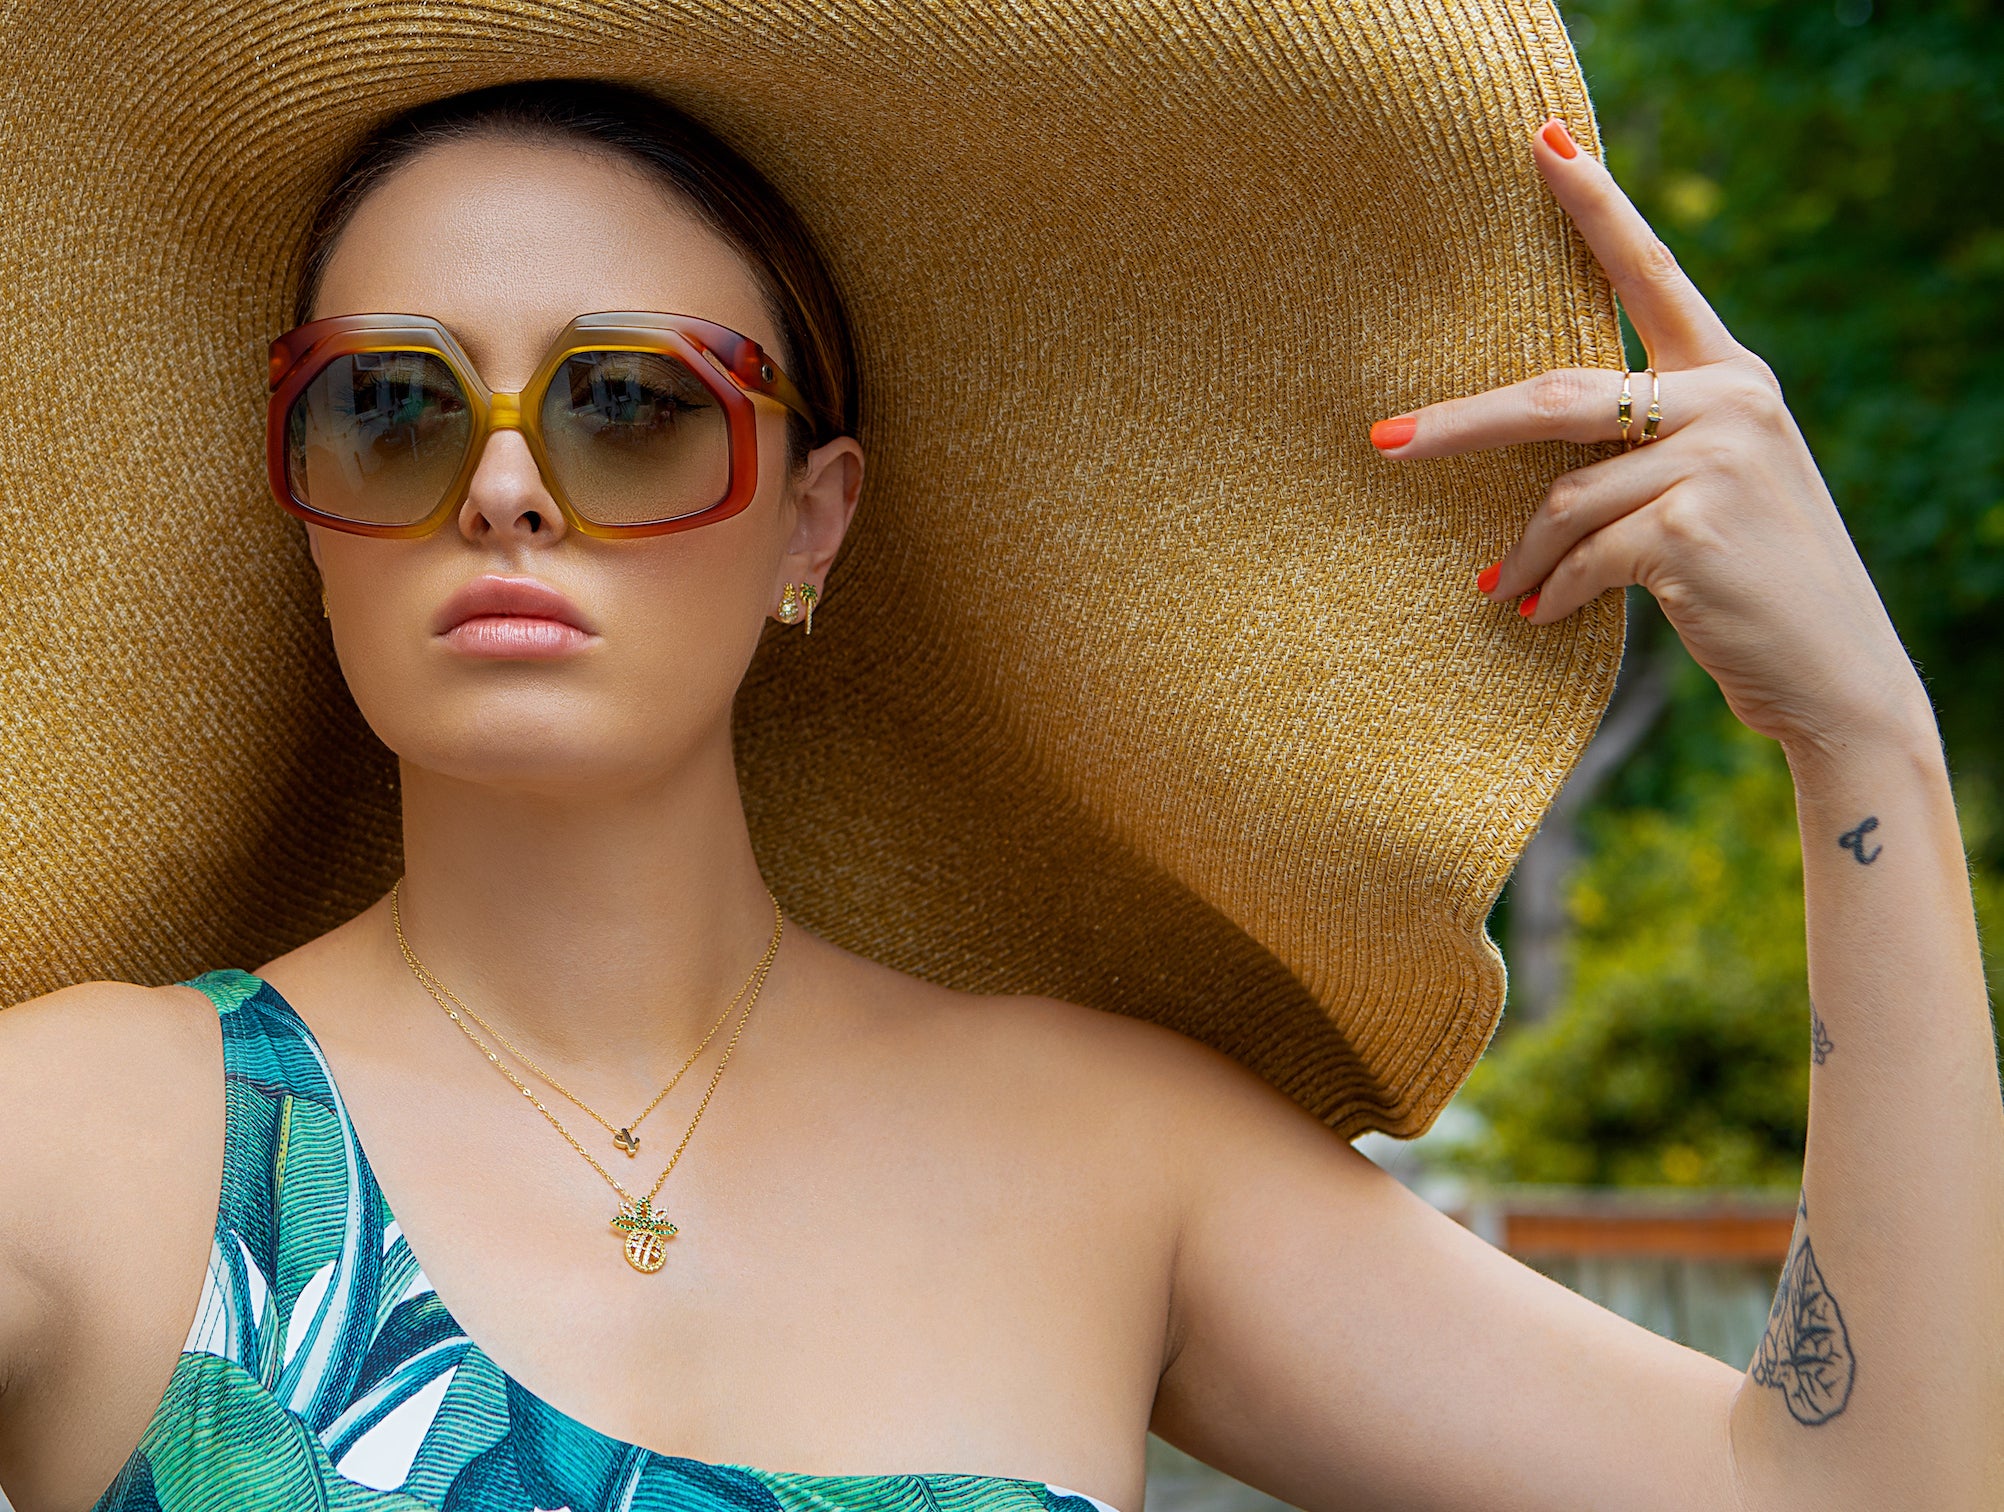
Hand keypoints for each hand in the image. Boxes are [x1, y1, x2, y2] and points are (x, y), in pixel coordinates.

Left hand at [1369, 118, 1930, 756]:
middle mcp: (1730, 401)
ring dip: (1522, 554)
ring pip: (1564, 495)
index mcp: (1731, 374)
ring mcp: (1716, 462)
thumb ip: (1645, 443)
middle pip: (1559, 393)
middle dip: (1461, 424)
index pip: (1652, 273)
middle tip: (1383, 441)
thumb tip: (1525, 447)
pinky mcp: (1691, 530)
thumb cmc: (1752, 580)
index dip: (1596, 206)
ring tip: (1505, 588)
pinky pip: (1582, 554)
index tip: (1542, 144)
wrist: (1831, 671)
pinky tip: (1541, 615)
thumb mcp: (1714, 485)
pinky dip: (1552, 591)